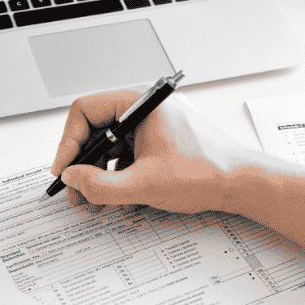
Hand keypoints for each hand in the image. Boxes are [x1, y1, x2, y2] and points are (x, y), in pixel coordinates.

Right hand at [51, 88, 253, 213]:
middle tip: (76, 191)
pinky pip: (122, 154)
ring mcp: (149, 125)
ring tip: (94, 200)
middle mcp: (142, 109)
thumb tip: (72, 178)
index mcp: (139, 103)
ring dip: (95, 174)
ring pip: (106, 145)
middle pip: (93, 130)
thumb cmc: (206, 173)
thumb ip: (101, 185)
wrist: (241, 184)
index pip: (84, 111)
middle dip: (81, 164)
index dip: (68, 142)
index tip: (64, 170)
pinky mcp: (155, 142)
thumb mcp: (144, 184)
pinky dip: (113, 176)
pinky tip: (114, 198)